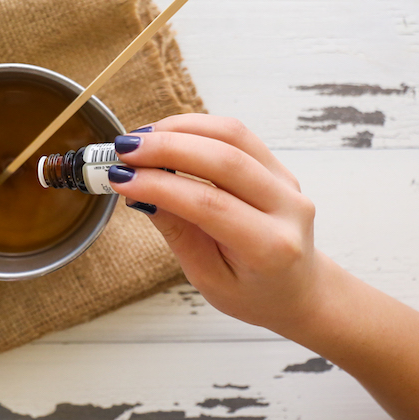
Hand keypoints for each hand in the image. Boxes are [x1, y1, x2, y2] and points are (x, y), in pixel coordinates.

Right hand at [109, 115, 326, 333]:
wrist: (297, 290)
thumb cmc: (251, 291)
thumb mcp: (207, 277)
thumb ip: (176, 231)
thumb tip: (139, 192)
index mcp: (270, 247)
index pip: (209, 205)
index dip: (160, 185)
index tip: (121, 178)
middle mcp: (287, 208)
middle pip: (225, 160)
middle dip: (167, 148)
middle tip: (124, 150)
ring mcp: (287, 181)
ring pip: (233, 135)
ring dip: (180, 129)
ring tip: (140, 138)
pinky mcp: (278, 165)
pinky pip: (238, 134)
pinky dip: (197, 127)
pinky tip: (166, 134)